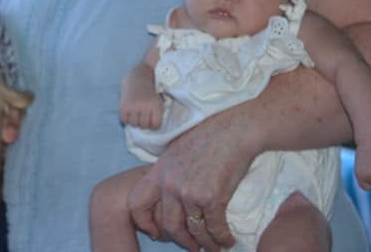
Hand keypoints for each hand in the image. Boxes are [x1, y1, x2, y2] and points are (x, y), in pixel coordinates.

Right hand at [120, 64, 163, 128]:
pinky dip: (127, 119)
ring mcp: (133, 106)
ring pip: (134, 124)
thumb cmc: (150, 92)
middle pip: (144, 125)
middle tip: (143, 117)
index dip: (154, 124)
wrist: (137, 78)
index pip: (156, 125)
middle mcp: (144, 106)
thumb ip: (158, 113)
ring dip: (135, 121)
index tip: (152, 120)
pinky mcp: (123, 106)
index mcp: (155, 105)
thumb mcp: (159, 100)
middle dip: (144, 123)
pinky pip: (124, 120)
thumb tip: (154, 127)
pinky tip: (129, 114)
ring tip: (136, 115)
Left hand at [127, 112, 256, 250]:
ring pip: (193, 230)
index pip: (136, 204)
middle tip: (192, 246)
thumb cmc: (208, 138)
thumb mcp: (176, 153)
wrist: (233, 130)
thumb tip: (166, 196)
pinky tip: (227, 239)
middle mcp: (170, 184)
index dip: (143, 223)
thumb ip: (167, 174)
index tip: (157, 233)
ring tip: (213, 247)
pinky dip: (222, 238)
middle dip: (182, 241)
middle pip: (168, 225)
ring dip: (205, 244)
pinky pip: (215, 228)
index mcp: (158, 172)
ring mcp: (190, 191)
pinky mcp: (212, 196)